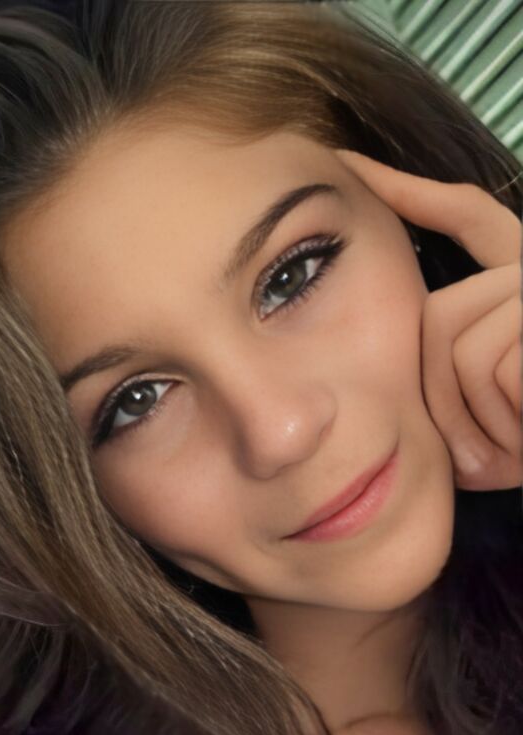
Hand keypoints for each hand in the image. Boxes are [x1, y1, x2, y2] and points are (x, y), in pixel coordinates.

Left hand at [335, 149, 521, 490]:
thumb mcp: (482, 415)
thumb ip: (442, 368)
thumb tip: (379, 350)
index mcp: (522, 281)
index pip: (468, 215)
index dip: (409, 192)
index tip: (350, 165)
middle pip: (440, 313)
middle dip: (441, 395)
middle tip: (479, 447)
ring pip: (466, 350)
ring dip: (476, 419)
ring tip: (513, 445)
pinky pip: (498, 372)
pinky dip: (504, 425)